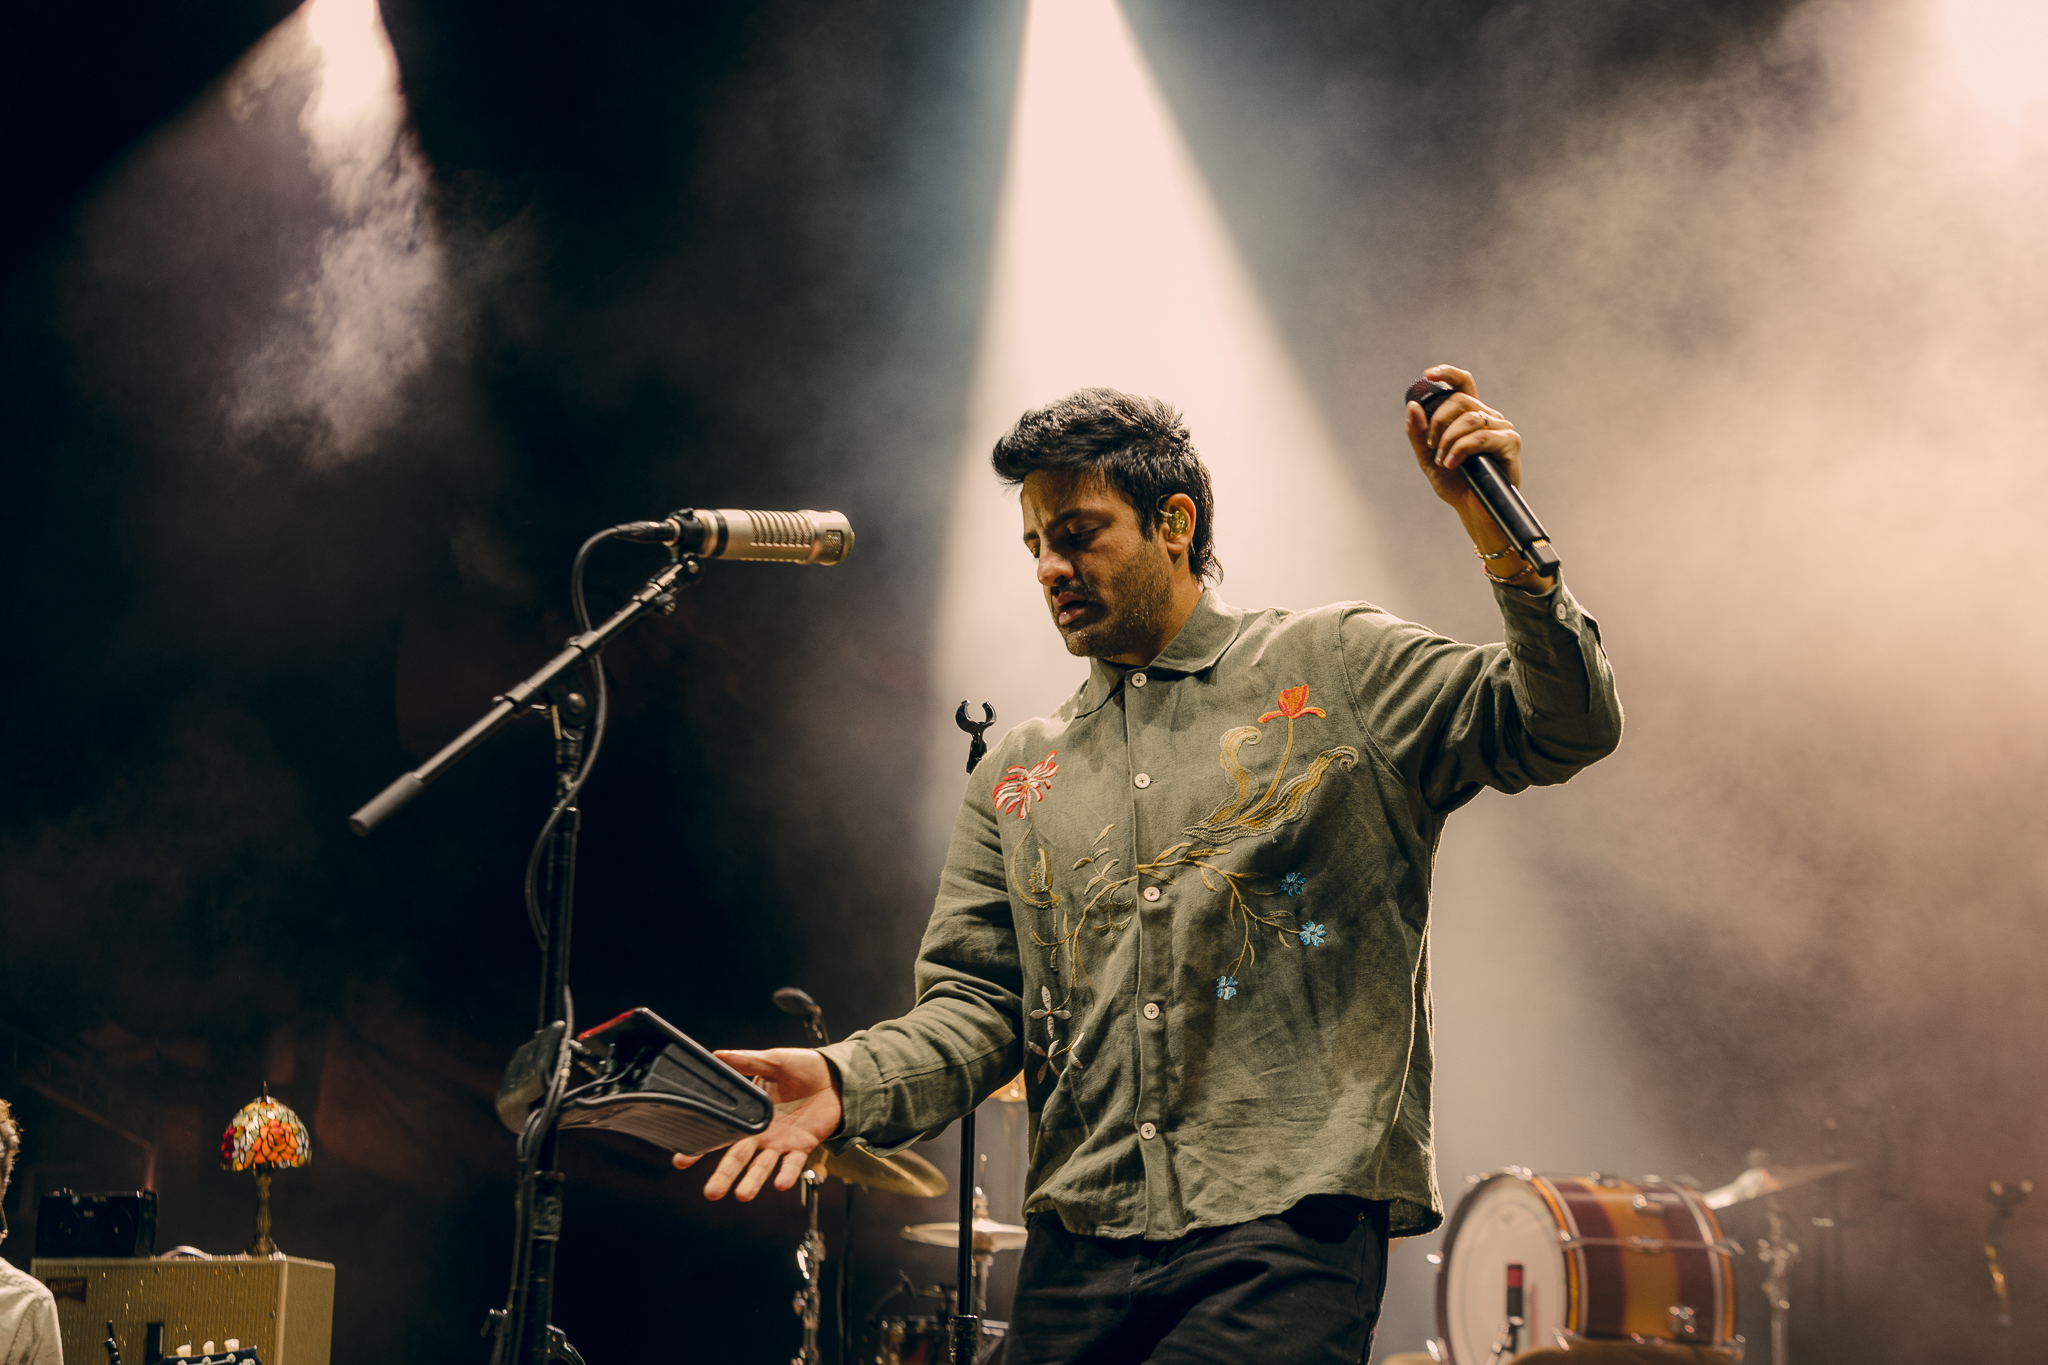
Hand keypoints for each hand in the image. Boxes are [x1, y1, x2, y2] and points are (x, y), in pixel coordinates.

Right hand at [672, 1048, 843, 1200]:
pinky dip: (787, 1174)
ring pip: (763, 1167)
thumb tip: (716, 1055)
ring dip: (752, 1181)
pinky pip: (794, 1164)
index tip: (681, 1159)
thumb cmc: (801, 1068)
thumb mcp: (772, 1060)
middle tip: (711, 1192)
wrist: (834, 1075)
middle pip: (738, 1159)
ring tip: (741, 1195)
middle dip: (724, 1176)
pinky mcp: (803, 1146)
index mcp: (749, 1114)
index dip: (701, 1146)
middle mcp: (762, 1133)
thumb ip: (745, 1061)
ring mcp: (782, 1142)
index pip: (721, 1133)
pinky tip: (780, 1184)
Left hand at [1403, 363, 1523, 514]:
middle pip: (1460, 400)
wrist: (1472, 509)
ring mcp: (1501, 428)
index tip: (1428, 374)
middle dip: (1438, 422)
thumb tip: (1412, 406)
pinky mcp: (1510, 443)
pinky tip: (1453, 463)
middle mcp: (1488, 417)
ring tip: (1443, 461)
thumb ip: (1419, 433)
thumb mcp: (1428, 457)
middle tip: (1432, 446)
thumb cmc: (1455, 483)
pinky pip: (1480, 436)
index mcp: (1470, 415)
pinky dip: (1461, 449)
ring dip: (1448, 440)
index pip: (1463, 383)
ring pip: (1469, 418)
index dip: (1448, 374)